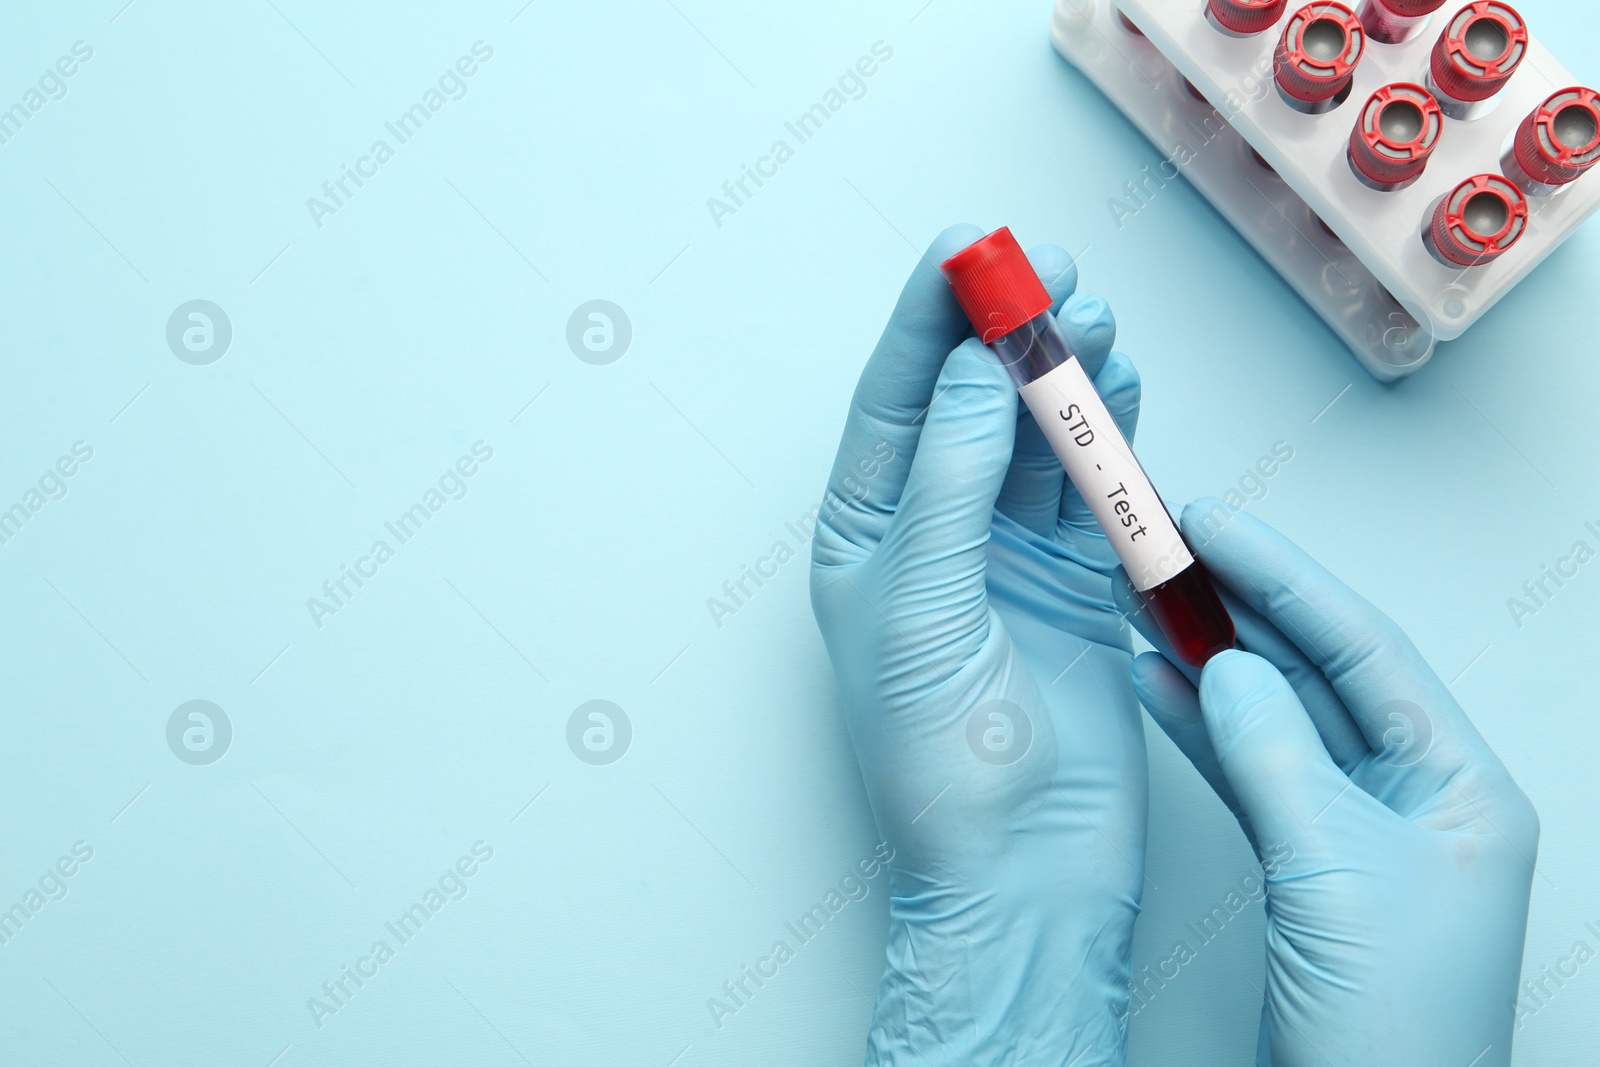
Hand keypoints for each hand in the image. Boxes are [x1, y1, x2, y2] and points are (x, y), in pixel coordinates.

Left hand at [811, 224, 1148, 1065]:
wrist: (1024, 869)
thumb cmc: (941, 764)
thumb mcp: (923, 609)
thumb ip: (951, 485)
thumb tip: (976, 374)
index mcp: (866, 540)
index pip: (894, 405)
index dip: (928, 322)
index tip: (965, 247)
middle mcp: (934, 537)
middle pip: (971, 407)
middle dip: (1008, 335)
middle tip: (1052, 269)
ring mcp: (1009, 557)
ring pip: (1038, 438)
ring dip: (1067, 376)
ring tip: (1097, 319)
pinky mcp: (1079, 584)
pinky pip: (1094, 489)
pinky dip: (1112, 436)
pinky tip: (1123, 387)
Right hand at [1118, 502, 1537, 1066]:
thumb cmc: (1391, 1024)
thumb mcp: (1332, 870)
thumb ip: (1275, 753)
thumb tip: (1227, 665)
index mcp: (1460, 784)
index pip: (1365, 647)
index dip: (1284, 575)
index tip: (1213, 523)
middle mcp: (1418, 794)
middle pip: (1320, 669)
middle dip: (1241, 606)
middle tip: (1169, 549)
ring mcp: (1362, 827)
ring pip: (1278, 714)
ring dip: (1211, 658)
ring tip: (1142, 600)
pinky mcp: (1310, 861)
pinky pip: (1253, 768)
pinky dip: (1201, 725)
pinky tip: (1154, 684)